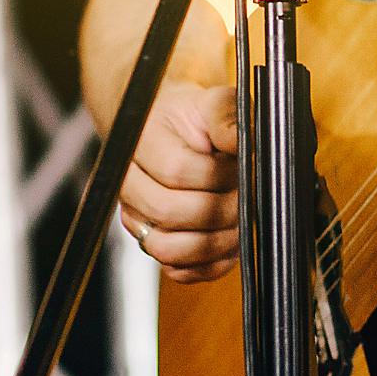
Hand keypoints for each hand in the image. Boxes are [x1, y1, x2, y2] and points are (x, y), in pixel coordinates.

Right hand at [120, 81, 239, 282]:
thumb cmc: (196, 119)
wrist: (175, 134)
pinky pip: (179, 271)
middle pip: (171, 212)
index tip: (241, 165)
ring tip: (239, 219)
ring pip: (169, 249)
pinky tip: (229, 241)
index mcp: (139, 146)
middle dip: (221, 207)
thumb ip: (226, 118)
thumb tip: (241, 142)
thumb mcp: (214, 104)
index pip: (177, 171)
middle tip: (245, 195)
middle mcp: (131, 187)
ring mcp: (139, 220)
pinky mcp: (155, 244)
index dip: (218, 174)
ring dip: (215, 240)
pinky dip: (210, 264)